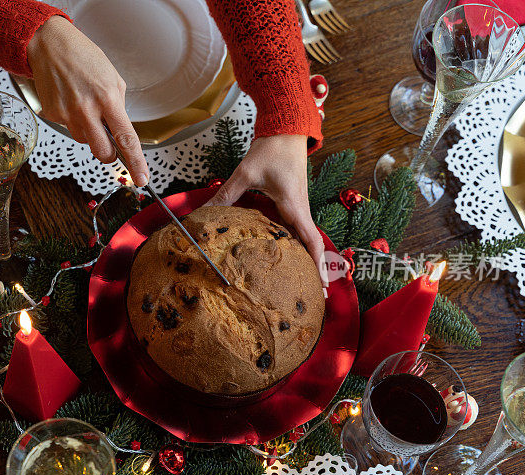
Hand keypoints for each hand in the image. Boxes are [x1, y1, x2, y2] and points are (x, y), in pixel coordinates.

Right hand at [27, 16, 148, 185]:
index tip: (141, 178)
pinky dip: (73, 120)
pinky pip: (69, 129)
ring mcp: (67, 114)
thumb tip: (119, 131)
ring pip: (84, 141)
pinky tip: (71, 101)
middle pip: (103, 152)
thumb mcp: (113, 77)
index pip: (126, 138)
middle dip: (110, 154)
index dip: (135, 162)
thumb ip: (118, 106)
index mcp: (107, 98)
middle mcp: (86, 109)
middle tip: (110, 145)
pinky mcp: (52, 115)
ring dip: (89, 132)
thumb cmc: (83, 57)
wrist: (50, 45)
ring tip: (85, 106)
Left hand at [204, 135, 324, 276]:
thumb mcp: (246, 174)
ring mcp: (298, 206)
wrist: (286, 130)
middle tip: (311, 293)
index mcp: (293, 206)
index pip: (310, 240)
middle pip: (309, 244)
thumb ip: (226, 195)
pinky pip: (296, 228)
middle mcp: (300, 209)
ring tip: (300, 279)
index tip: (319, 284)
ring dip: (305, 257)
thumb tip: (205, 211)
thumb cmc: (271, 149)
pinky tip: (286, 253)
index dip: (316, 264)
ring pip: (303, 237)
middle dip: (312, 268)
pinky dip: (296, 243)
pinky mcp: (292, 202)